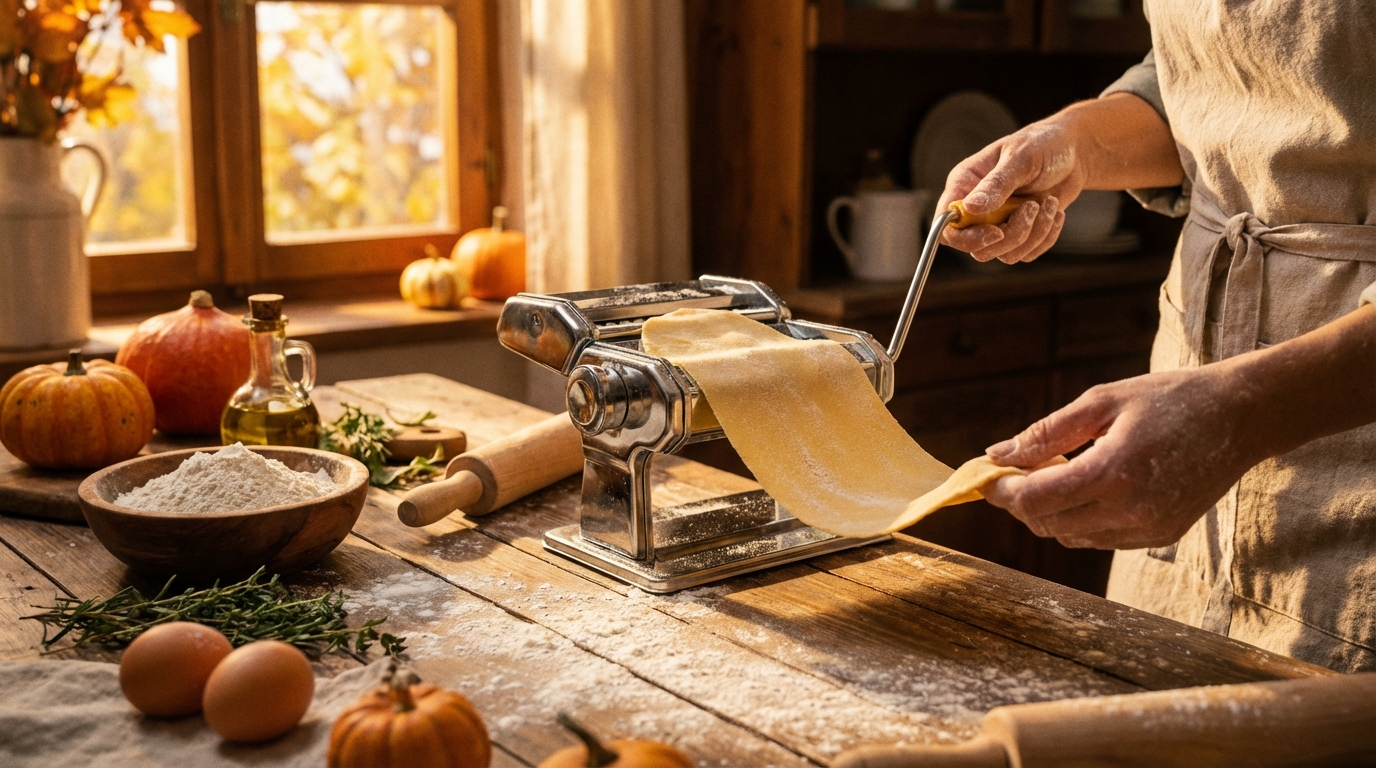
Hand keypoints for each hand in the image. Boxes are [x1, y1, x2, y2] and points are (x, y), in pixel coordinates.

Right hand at [937, 121, 1082, 263]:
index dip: (965, 237)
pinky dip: (1045, 237)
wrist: (1073, 152)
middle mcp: (976, 208)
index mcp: (965, 184)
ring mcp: (997, 223)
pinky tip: (1055, 212)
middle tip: (1033, 206)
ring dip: (1033, 234)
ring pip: (1003, 254)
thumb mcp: (1020, 158)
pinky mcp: (1019, 234)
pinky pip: (1025, 254)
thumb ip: (995, 184)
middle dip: (1011, 234)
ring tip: (1050, 204)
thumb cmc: (1043, 144)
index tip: (996, 232)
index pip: (946, 224)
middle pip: (976, 247)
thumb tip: (969, 208)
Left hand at [980, 367, 1264, 549]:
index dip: (1002, 491)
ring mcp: (1149, 528)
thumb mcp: (1102, 402)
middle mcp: (1131, 509)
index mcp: (1114, 472)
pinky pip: (1101, 539)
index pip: (1034, 501)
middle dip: (1022, 501)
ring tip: (1060, 471)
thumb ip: (1046, 433)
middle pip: (1047, 524)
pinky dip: (1082, 519)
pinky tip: (1090, 486)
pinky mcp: (1162, 535)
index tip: (986, 475)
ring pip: (1071, 537)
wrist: (1241, 416)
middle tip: (1020, 469)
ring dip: (1052, 512)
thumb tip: (998, 454)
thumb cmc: (1169, 398)